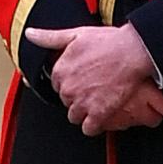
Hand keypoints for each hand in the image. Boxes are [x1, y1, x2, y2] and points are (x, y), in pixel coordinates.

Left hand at [46, 22, 162, 136]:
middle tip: (91, 87)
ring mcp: (82, 103)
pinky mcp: (98, 114)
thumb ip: (49, 37)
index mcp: (61, 70)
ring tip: (97, 99)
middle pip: (65, 100)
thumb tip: (30, 34)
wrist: (133, 52)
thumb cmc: (108, 42)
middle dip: (76, 96)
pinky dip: (94, 124)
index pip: (57, 84)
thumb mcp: (75, 34)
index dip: (69, 81)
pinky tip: (100, 114)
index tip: (80, 77)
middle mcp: (68, 89)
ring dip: (83, 111)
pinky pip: (88, 129)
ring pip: (74, 116)